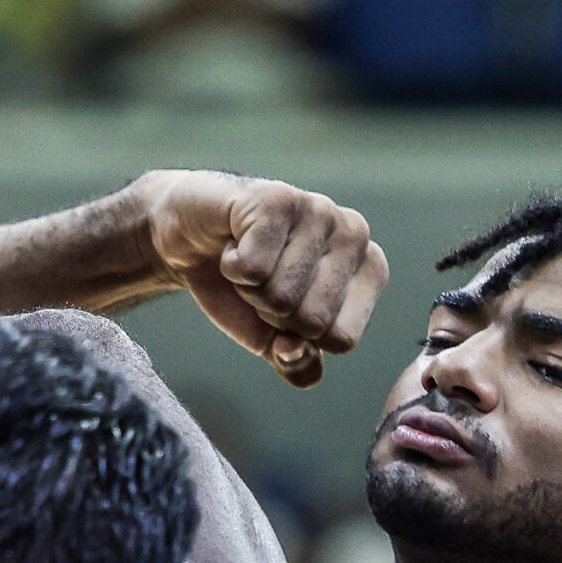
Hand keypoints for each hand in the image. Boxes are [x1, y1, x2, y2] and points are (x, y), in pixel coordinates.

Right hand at [137, 170, 388, 388]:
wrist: (192, 241)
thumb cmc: (243, 286)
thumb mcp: (272, 338)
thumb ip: (296, 363)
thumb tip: (294, 350)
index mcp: (370, 271)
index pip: (341, 339)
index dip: (298, 336)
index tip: (284, 306)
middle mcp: (355, 234)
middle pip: (313, 321)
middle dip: (271, 313)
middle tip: (261, 280)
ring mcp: (319, 210)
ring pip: (281, 296)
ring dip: (248, 289)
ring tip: (247, 259)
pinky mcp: (277, 199)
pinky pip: (252, 270)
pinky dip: (230, 267)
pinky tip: (232, 243)